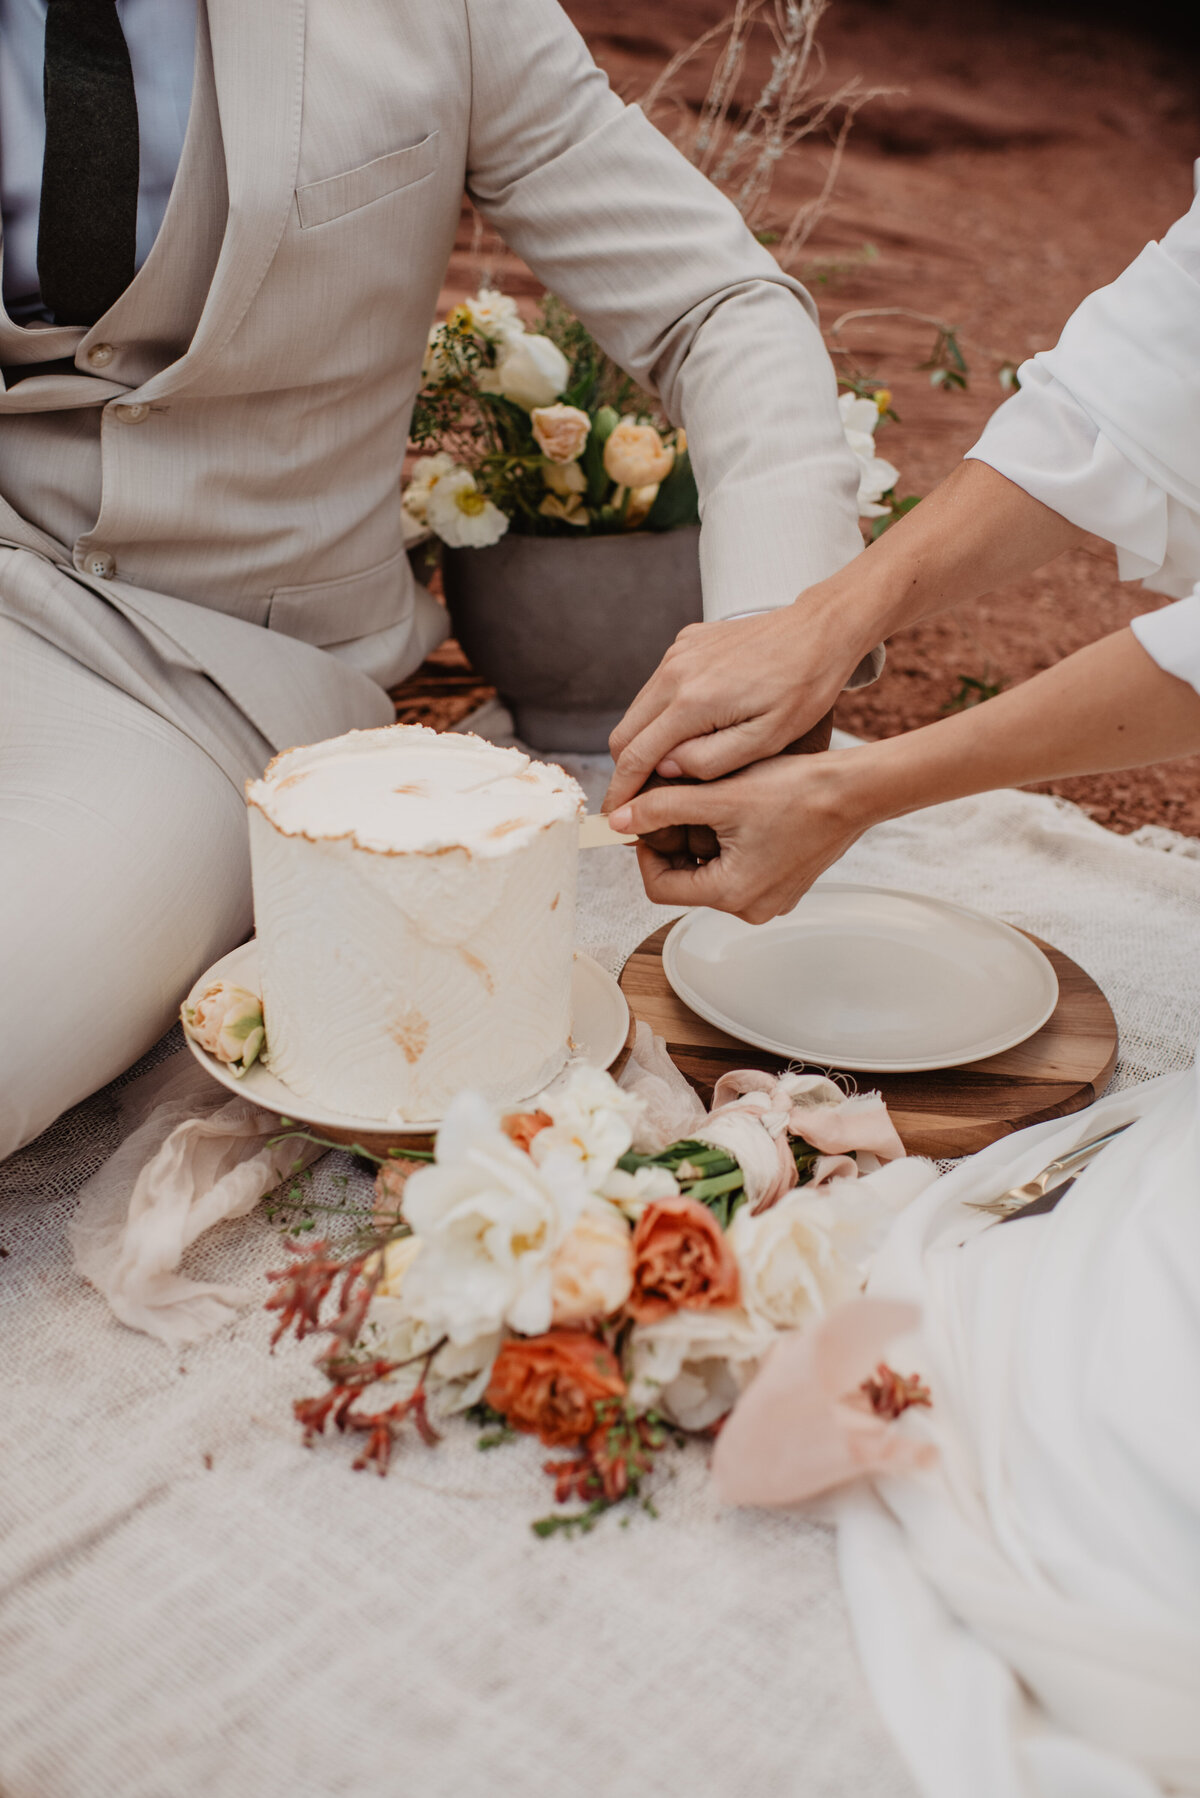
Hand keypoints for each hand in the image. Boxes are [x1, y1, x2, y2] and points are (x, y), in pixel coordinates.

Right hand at [604, 600, 859, 812]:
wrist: (820, 630)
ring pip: (638, 711)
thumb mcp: (767, 739)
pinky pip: (657, 687)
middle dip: (626, 772)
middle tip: (639, 803)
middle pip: (624, 734)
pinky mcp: (685, 642)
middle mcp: (675, 671)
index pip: (636, 756)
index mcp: (693, 700)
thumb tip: (665, 769)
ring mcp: (677, 652)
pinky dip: (661, 714)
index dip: (622, 793)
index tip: (616, 820)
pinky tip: (689, 732)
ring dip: (643, 743)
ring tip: (666, 773)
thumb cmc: (803, 688)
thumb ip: (710, 761)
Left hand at [608, 750, 869, 923]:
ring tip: (713, 804)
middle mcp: (751, 908)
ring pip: (710, 875)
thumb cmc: (797, 791)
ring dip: (702, 842)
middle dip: (676, 843)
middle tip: (680, 804)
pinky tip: (739, 814)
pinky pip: (738, 871)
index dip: (645, 850)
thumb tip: (619, 819)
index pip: (659, 887)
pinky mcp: (783, 886)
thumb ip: (662, 808)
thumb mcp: (719, 796)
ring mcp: (770, 900)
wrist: (854, 790)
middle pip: (685, 881)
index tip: (649, 818)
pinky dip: (728, 846)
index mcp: (731, 894)